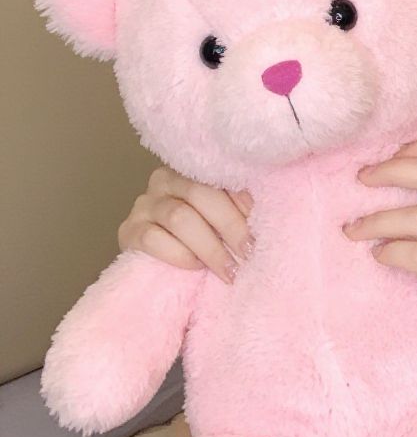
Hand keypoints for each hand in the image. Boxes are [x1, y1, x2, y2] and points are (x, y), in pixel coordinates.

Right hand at [117, 166, 254, 285]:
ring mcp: (143, 204)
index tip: (259, 223)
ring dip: (209, 246)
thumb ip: (237, 207)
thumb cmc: (202, 234)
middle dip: (229, 225)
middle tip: (247, 252)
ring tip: (228, 268)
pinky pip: (154, 239)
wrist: (162, 266)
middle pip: (201, 194)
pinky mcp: (128, 231)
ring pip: (180, 217)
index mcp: (192, 168)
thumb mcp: (221, 217)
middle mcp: (165, 179)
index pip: (219, 173)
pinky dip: (180, 254)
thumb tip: (269, 211)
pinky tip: (196, 267)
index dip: (241, 197)